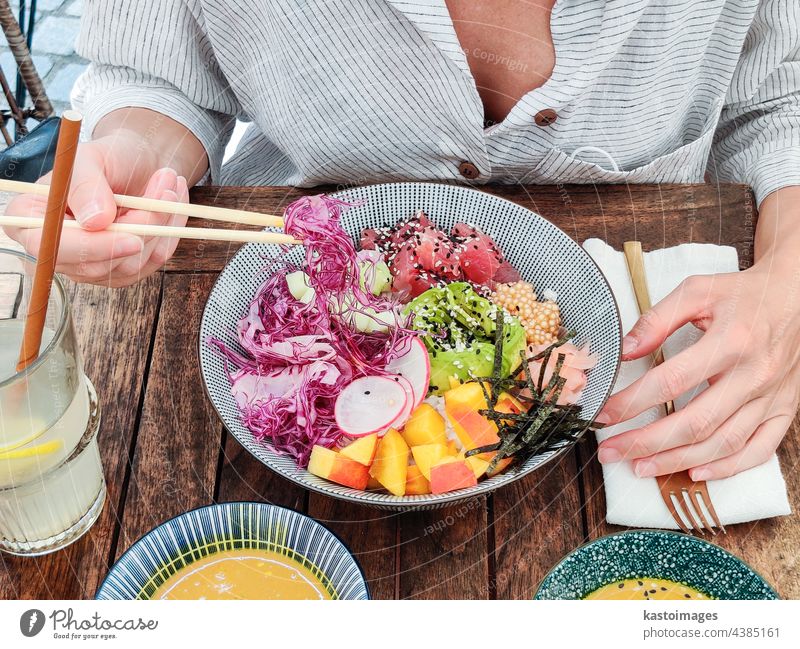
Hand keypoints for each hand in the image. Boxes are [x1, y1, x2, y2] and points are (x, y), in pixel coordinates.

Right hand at [3, 131, 188, 287]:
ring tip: (169, 183)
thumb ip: (87, 185)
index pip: (52, 247)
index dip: (92, 247)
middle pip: (97, 263)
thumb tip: (95, 222)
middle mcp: (58, 250)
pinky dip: (170, 231)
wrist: (137, 164)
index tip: (132, 239)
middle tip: (165, 188)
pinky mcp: (123, 271)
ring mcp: (91, 266)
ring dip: (161, 224)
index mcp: (32, 219)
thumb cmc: (108, 157)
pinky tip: (173, 203)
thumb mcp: (92, 158)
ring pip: (131, 264)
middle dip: (139, 228)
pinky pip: (152, 261)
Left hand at [595, 258, 799, 480]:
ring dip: (678, 461)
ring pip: (723, 443)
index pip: (672, 381)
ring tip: (640, 467)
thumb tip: (625, 350)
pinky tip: (694, 473)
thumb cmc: (742, 294)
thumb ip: (657, 319)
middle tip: (611, 452)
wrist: (796, 297)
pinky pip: (759, 450)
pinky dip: (727, 468)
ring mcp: (771, 397)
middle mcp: (753, 374)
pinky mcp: (784, 410)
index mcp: (731, 341)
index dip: (633, 402)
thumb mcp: (697, 291)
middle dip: (646, 443)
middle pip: (695, 422)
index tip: (604, 415)